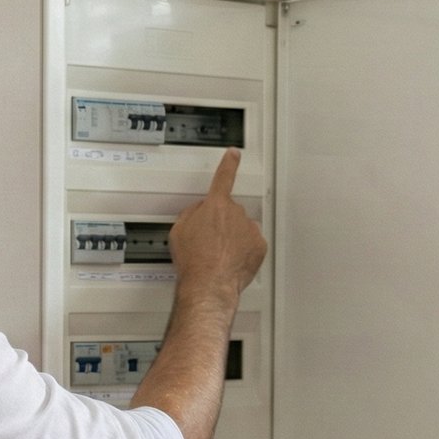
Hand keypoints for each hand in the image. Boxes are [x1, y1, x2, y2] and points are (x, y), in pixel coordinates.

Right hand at [168, 148, 265, 308]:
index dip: (228, 164)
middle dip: (221, 222)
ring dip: (232, 237)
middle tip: (209, 242)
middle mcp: (235, 213)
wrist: (209, 284)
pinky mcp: (259, 246)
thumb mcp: (179, 230)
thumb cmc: (194, 261)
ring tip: (219, 255)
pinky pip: (251, 244)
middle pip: (229, 211)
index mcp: (215, 205)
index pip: (223, 177)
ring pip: (241, 228)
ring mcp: (249, 229)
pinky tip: (231, 260)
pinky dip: (243, 251)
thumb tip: (199, 211)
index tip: (234, 154)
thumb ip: (191, 213)